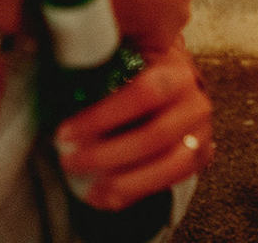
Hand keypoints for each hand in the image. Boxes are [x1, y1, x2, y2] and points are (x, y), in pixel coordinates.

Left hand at [55, 42, 212, 210]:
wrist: (174, 88)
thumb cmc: (138, 74)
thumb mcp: (124, 60)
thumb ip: (100, 66)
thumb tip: (55, 70)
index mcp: (176, 71)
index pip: (144, 94)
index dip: (103, 117)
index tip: (65, 131)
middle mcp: (196, 102)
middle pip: (155, 135)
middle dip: (107, 154)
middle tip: (69, 160)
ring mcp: (201, 132)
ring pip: (169, 165)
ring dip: (123, 180)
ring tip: (87, 185)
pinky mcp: (200, 156)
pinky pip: (170, 183)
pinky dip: (133, 194)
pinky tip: (102, 197)